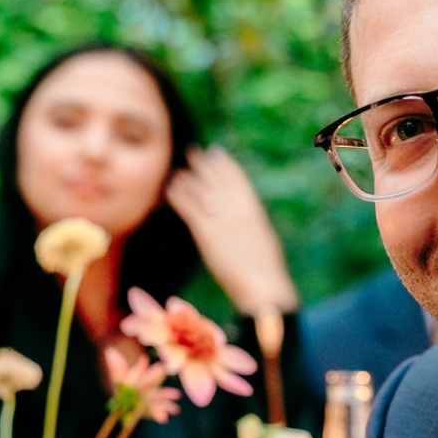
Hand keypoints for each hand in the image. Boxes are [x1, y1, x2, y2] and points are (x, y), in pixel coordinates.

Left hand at [165, 146, 298, 316]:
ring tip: (178, 172)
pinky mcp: (206, 232)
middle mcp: (236, 207)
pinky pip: (188, 206)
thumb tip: (244, 211)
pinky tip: (171, 189)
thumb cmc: (266, 265)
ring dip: (187, 177)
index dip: (224, 163)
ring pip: (199, 188)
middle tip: (193, 153)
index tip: (215, 153)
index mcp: (252, 206)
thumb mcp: (263, 233)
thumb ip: (251, 218)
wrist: (262, 284)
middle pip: (216, 177)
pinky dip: (178, 195)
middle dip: (203, 163)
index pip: (236, 176)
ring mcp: (220, 218)